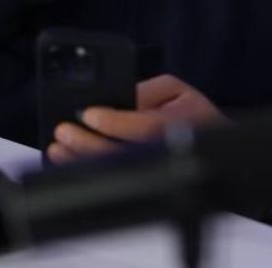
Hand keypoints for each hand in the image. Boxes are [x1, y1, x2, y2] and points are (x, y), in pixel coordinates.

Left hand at [47, 74, 225, 163]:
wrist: (212, 149)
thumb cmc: (192, 115)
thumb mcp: (175, 89)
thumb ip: (148, 90)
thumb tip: (119, 99)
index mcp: (177, 125)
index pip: (143, 127)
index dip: (113, 122)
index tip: (89, 114)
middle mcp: (164, 151)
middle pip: (122, 154)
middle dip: (87, 143)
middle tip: (64, 131)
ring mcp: (153, 170)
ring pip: (113, 171)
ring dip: (81, 160)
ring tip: (59, 148)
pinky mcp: (141, 181)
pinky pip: (111, 179)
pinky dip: (86, 171)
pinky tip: (69, 161)